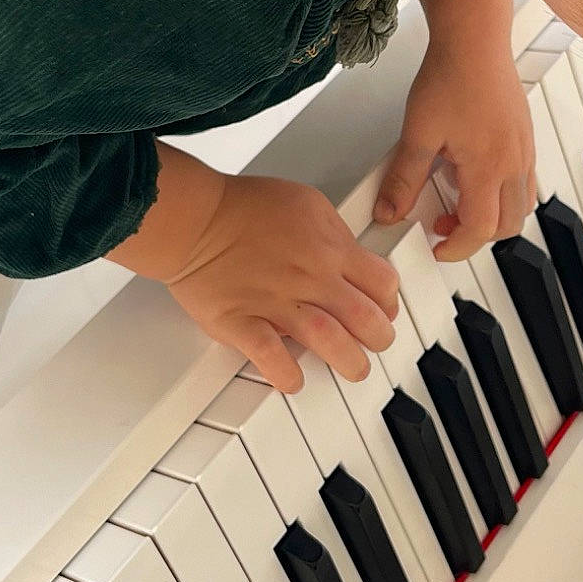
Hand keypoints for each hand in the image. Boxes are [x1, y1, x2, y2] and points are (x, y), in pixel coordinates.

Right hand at [164, 173, 400, 391]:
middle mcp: (309, 278)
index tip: (384, 310)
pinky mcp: (242, 322)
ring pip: (330, 341)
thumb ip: (334, 233)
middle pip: (365, 318)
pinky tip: (293, 379)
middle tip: (375, 344)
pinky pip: (271, 357)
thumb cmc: (242, 208)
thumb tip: (349, 257)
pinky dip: (286, 374)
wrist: (194, 218)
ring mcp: (276, 302)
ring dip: (348, 361)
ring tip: (352, 368)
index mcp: (329, 248)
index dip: (388, 302)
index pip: (381, 283)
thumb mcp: (306, 202)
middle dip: (379, 338)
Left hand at [375, 37, 535, 259]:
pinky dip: (503, 192)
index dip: (456, 248)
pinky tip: (475, 173)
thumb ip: (403, 178)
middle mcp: (514, 163)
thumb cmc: (452, 75)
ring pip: (521, 204)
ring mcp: (524, 150)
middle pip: (508, 225)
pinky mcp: (525, 136)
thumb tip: (389, 210)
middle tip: (443, 223)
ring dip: (494, 215)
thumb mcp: (417, 133)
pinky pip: (525, 180)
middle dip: (475, 234)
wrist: (475, 38)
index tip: (436, 246)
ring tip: (460, 199)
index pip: (480, 229)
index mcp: (488, 167)